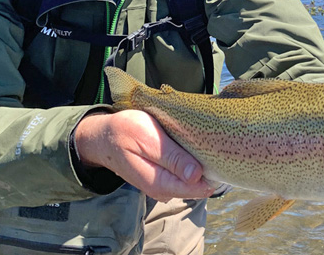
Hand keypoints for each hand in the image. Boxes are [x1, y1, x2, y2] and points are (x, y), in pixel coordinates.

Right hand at [74, 110, 213, 201]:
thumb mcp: (148, 139)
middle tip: (211, 142)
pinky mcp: (163, 178)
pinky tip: (190, 146)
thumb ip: (172, 158)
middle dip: (208, 166)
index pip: (199, 188)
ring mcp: (164, 185)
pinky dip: (190, 161)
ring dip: (199, 162)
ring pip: (193, 179)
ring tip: (201, 141)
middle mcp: (164, 190)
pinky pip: (184, 174)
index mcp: (160, 183)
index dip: (213, 172)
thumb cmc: (125, 132)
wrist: (103, 137)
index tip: (220, 152)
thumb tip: (197, 175)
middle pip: (199, 185)